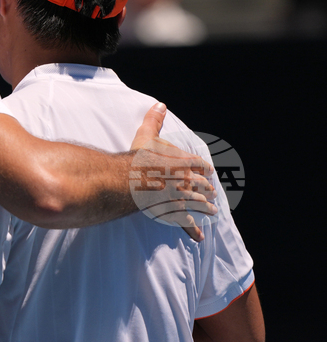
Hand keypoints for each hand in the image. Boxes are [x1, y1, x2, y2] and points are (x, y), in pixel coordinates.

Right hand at [130, 103, 216, 241]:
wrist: (128, 181)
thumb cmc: (136, 158)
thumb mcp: (145, 135)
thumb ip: (154, 120)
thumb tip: (160, 105)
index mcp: (183, 162)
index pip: (200, 165)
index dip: (204, 169)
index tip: (209, 172)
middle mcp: (187, 179)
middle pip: (202, 185)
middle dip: (208, 189)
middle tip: (213, 193)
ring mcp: (181, 196)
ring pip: (199, 203)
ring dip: (206, 207)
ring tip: (213, 211)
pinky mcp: (172, 211)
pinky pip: (186, 222)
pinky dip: (193, 229)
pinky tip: (200, 237)